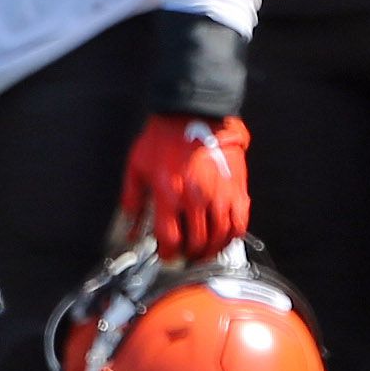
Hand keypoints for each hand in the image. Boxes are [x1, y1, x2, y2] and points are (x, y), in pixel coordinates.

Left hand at [118, 115, 250, 261]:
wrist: (195, 114)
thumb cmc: (165, 139)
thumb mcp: (137, 166)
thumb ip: (133, 201)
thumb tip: (130, 229)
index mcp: (169, 194)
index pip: (170, 239)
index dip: (168, 254)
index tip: (167, 255)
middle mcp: (196, 198)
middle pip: (196, 243)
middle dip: (189, 255)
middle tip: (185, 255)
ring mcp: (220, 195)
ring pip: (219, 238)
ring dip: (210, 251)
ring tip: (202, 251)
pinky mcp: (236, 190)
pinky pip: (239, 224)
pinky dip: (231, 237)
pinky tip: (223, 238)